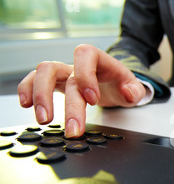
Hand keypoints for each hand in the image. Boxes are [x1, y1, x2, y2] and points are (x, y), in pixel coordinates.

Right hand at [17, 44, 146, 136]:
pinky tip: (27, 105)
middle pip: (63, 72)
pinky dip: (27, 90)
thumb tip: (128, 93)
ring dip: (41, 96)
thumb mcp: (134, 88)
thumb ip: (136, 91)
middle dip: (67, 103)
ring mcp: (64, 73)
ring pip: (43, 72)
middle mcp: (77, 64)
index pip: (86, 55)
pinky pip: (34, 80)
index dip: (86, 75)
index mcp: (99, 59)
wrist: (113, 85)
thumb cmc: (121, 85)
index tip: (92, 100)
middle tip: (72, 129)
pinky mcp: (55, 83)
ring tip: (44, 120)